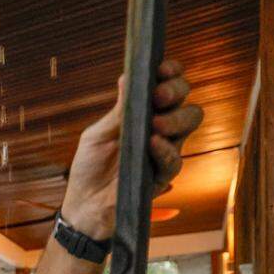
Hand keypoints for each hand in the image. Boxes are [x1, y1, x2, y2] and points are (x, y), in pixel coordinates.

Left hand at [60, 59, 203, 238]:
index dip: (171, 73)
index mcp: (143, 113)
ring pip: (189, 123)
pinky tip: (152, 143)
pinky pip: (174, 159)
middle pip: (185, 99)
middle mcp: (160, 128)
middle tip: (158, 96)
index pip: (168, 86)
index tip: (163, 69)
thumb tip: (127, 77)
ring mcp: (164, 150)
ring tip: (155, 123)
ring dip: (175, 118)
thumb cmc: (89, 167)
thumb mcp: (97, 135)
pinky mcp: (163, 174)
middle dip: (176, 91)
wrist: (84, 204)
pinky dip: (164, 149)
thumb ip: (117, 110)